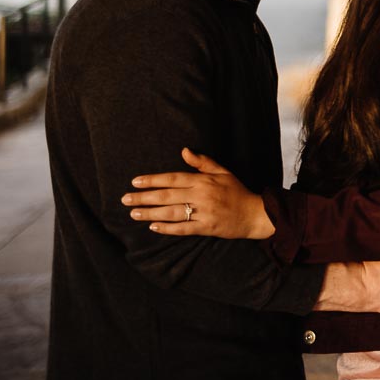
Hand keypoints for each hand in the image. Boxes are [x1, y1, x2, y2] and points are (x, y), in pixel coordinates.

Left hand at [123, 148, 274, 239]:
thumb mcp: (223, 172)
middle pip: (167, 196)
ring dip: (150, 213)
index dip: (152, 180)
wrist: (254, 214)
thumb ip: (202, 162)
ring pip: (171, 212)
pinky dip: (167, 228)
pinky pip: (183, 228)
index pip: (172, 178)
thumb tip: (184, 150)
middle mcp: (201, 195)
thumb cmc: (237, 191)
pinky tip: (153, 227)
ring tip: (134, 213)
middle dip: (144, 197)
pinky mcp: (206, 227)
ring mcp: (204, 212)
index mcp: (203, 180)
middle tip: (125, 199)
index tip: (135, 182)